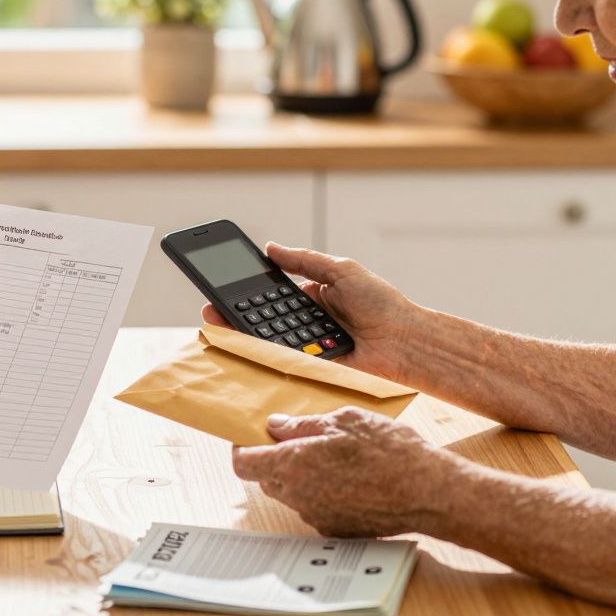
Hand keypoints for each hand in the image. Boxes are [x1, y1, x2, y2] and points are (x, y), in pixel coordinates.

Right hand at [202, 243, 419, 382]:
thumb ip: (304, 260)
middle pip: (262, 318)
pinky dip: (264, 355)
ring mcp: (306, 346)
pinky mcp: (311, 368)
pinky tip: (245, 347)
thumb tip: (270, 248)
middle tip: (210, 309)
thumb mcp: (341, 270)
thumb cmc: (381, 303)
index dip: (246, 290)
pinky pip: (283, 361)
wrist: (405, 340)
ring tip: (221, 326)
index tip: (221, 285)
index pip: (270, 293)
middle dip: (234, 314)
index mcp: (310, 297)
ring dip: (244, 334)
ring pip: (267, 341)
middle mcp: (304, 322)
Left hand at [232, 407, 459, 536]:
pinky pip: (317, 508)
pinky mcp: (336, 529)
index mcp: (292, 465)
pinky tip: (350, 481)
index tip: (252, 437)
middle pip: (266, 479)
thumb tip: (275, 427)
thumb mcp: (343, 420)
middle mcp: (298, 495)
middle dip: (275, 460)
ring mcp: (316, 516)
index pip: (244, 464)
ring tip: (334, 459)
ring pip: (293, 494)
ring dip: (301, 477)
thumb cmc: (388, 452)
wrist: (427, 491)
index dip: (243, 449)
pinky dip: (323, 494)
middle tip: (300, 441)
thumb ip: (301, 425)